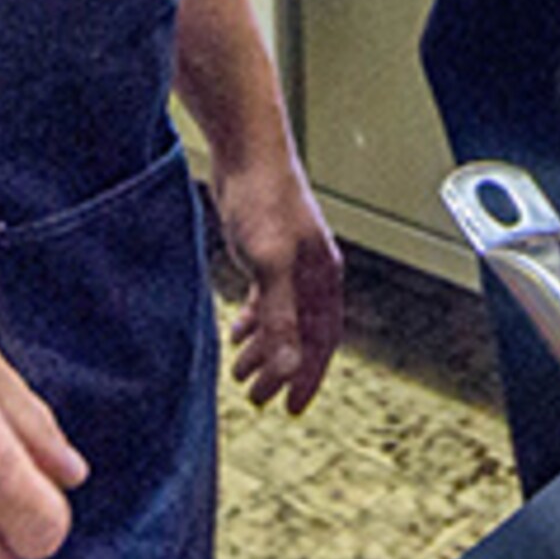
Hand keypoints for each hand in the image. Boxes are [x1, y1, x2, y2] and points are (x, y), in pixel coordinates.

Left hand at [215, 156, 343, 414]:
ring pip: (283, 316)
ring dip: (265, 347)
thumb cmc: (263, 198)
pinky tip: (236, 330)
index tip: (292, 407)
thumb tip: (288, 367)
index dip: (309, 375)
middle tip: (256, 398)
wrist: (247, 151)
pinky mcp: (267, 247)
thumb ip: (279, 316)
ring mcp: (291, 258)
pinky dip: (255, 319)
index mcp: (323, 275)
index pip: (323, 338)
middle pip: (303, 332)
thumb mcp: (269, 263)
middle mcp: (313, 269)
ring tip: (239, 373)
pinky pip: (267, 297)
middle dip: (282, 369)